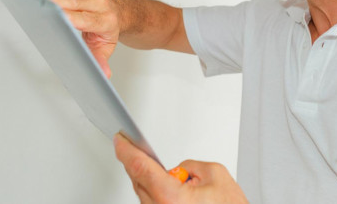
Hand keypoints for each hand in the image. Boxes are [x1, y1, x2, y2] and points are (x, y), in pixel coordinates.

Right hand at [45, 0, 121, 77]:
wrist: (117, 12)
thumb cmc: (108, 29)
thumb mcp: (105, 48)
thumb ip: (100, 60)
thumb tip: (103, 74)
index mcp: (106, 20)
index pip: (87, 19)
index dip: (72, 18)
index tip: (59, 19)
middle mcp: (100, 3)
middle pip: (74, 2)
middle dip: (56, 5)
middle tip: (38, 9)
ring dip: (53, 3)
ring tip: (46, 13)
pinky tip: (56, 6)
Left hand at [114, 134, 248, 203]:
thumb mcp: (216, 175)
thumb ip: (190, 165)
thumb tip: (177, 170)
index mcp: (170, 198)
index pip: (141, 168)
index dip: (128, 150)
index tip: (120, 140)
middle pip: (139, 182)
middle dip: (142, 164)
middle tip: (141, 149)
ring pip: (145, 194)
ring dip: (153, 182)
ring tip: (177, 181)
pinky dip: (158, 194)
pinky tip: (171, 190)